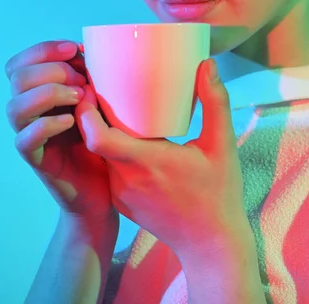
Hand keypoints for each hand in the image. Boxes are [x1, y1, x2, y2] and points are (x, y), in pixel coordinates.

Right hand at [5, 40, 116, 224]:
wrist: (105, 184)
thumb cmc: (102, 137)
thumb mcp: (97, 99)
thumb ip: (86, 77)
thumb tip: (84, 51)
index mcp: (38, 92)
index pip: (20, 63)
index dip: (43, 49)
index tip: (75, 49)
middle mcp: (29, 112)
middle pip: (17, 78)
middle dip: (53, 70)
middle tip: (83, 81)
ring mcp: (30, 135)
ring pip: (14, 107)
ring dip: (49, 93)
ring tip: (79, 98)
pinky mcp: (37, 159)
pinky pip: (25, 139)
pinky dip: (47, 124)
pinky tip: (72, 121)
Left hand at [76, 58, 247, 259]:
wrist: (211, 245)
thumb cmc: (218, 195)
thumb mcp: (221, 145)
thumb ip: (215, 102)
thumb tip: (208, 65)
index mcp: (146, 162)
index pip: (98, 138)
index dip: (87, 114)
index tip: (91, 92)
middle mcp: (126, 180)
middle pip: (94, 143)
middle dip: (92, 116)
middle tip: (102, 90)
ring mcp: (122, 194)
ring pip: (101, 157)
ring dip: (101, 134)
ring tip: (113, 110)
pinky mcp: (123, 204)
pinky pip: (109, 171)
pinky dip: (111, 153)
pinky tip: (128, 140)